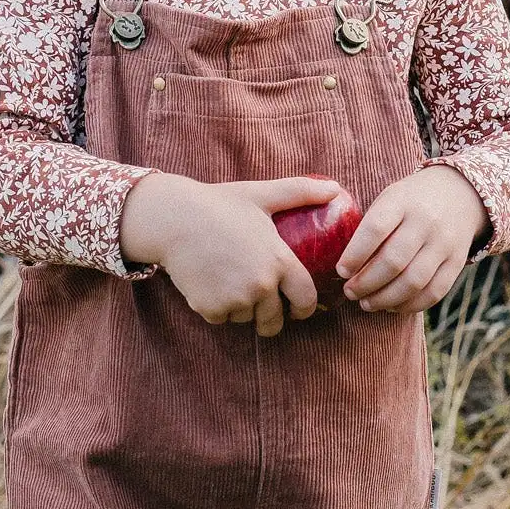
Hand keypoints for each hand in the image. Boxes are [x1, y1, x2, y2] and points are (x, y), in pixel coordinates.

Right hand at [119, 172, 340, 335]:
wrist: (173, 218)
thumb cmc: (218, 204)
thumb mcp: (261, 195)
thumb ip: (300, 193)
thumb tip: (336, 188)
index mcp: (279, 262)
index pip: (306, 300)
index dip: (304, 309)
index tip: (297, 310)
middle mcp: (261, 286)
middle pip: (274, 320)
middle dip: (270, 316)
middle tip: (258, 302)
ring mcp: (236, 300)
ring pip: (245, 319)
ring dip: (240, 309)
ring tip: (227, 280)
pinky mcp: (211, 309)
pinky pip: (220, 319)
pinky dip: (216, 308)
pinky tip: (208, 283)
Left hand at [337, 165, 486, 313]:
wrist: (458, 193)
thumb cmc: (410, 202)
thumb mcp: (389, 199)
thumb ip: (369, 227)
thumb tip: (345, 268)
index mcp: (402, 201)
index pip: (375, 229)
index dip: (355, 254)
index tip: (341, 271)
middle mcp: (426, 222)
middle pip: (393, 261)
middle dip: (366, 283)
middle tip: (350, 292)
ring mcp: (444, 243)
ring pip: (413, 282)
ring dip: (385, 299)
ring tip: (367, 303)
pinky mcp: (457, 261)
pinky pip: (434, 292)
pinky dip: (410, 305)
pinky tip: (392, 306)